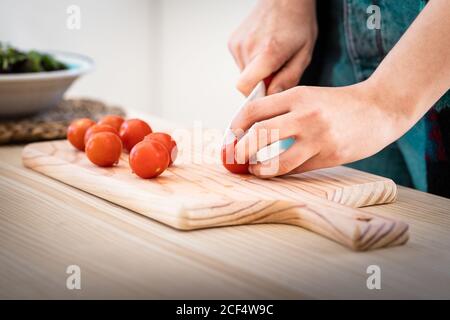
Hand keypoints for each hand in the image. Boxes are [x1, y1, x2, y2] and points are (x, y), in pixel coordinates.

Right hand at [228, 0, 316, 95]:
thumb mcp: (303, 55)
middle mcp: (248, 47)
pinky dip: (251, 63)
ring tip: (271, 58)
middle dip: (261, 84)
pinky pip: (240, 64)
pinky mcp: (233, 42)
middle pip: (246, 84)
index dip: (255, 96)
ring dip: (256, 73)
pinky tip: (263, 51)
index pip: (245, 87)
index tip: (268, 93)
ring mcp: (237, 43)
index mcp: (267, 51)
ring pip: (243, 74)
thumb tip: (272, 97)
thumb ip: (288, 79)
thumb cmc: (298, 24)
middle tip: (277, 71)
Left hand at [230, 80, 411, 177]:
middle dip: (240, 150)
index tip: (232, 136)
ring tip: (255, 169)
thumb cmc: (338, 104)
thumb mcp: (308, 96)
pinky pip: (297, 170)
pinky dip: (282, 173)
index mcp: (296, 95)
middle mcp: (305, 115)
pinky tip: (277, 171)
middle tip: (235, 157)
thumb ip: (282, 110)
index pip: (253, 110)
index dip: (236, 125)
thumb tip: (250, 131)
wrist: (380, 108)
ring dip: (259, 169)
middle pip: (259, 135)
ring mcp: (318, 138)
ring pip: (277, 162)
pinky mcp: (329, 156)